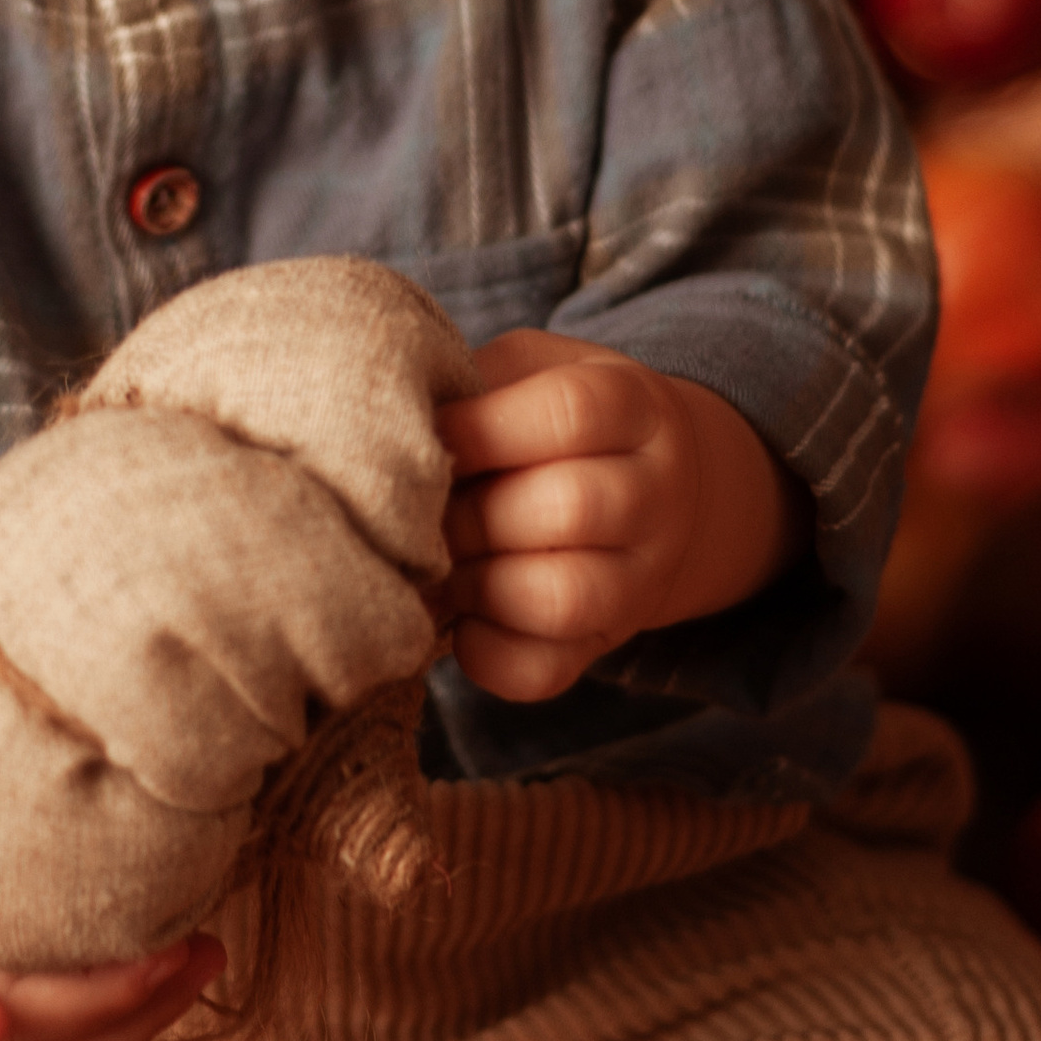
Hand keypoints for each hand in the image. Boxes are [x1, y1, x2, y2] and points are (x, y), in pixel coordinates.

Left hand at [438, 331, 802, 702]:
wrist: (654, 487)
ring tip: (440, 562)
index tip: (432, 435)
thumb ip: (473, 386)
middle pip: (568, 508)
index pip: (571, 413)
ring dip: (475, 584)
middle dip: (469, 513)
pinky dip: (481, 652)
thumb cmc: (554, 419)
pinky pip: (541, 671)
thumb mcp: (531, 369)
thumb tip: (386, 435)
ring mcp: (638, 580)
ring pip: (561, 599)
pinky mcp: (603, 644)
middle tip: (422, 510)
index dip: (483, 428)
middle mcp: (653, 496)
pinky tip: (460, 613)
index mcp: (634, 407)